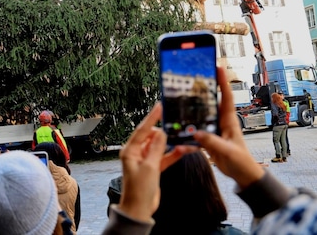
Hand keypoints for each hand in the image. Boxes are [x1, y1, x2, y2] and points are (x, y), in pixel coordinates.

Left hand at [117, 103, 186, 221]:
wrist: (140, 209)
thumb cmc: (140, 190)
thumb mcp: (150, 167)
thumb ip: (157, 148)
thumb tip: (162, 132)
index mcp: (130, 151)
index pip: (142, 130)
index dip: (152, 117)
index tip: (159, 106)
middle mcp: (136, 153)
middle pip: (152, 136)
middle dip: (164, 130)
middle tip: (175, 122)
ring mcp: (145, 160)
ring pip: (160, 146)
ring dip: (171, 143)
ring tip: (184, 136)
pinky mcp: (153, 168)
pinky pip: (165, 157)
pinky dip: (174, 154)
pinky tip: (185, 150)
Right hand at [192, 66, 264, 188]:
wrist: (242, 174)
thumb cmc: (241, 162)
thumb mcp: (228, 151)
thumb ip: (213, 142)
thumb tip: (197, 133)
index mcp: (229, 121)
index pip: (226, 97)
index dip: (222, 82)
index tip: (217, 67)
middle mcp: (221, 122)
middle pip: (213, 100)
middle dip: (205, 87)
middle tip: (195, 75)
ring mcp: (214, 129)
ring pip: (203, 113)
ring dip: (195, 105)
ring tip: (183, 94)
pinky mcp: (208, 138)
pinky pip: (197, 128)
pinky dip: (189, 124)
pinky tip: (180, 121)